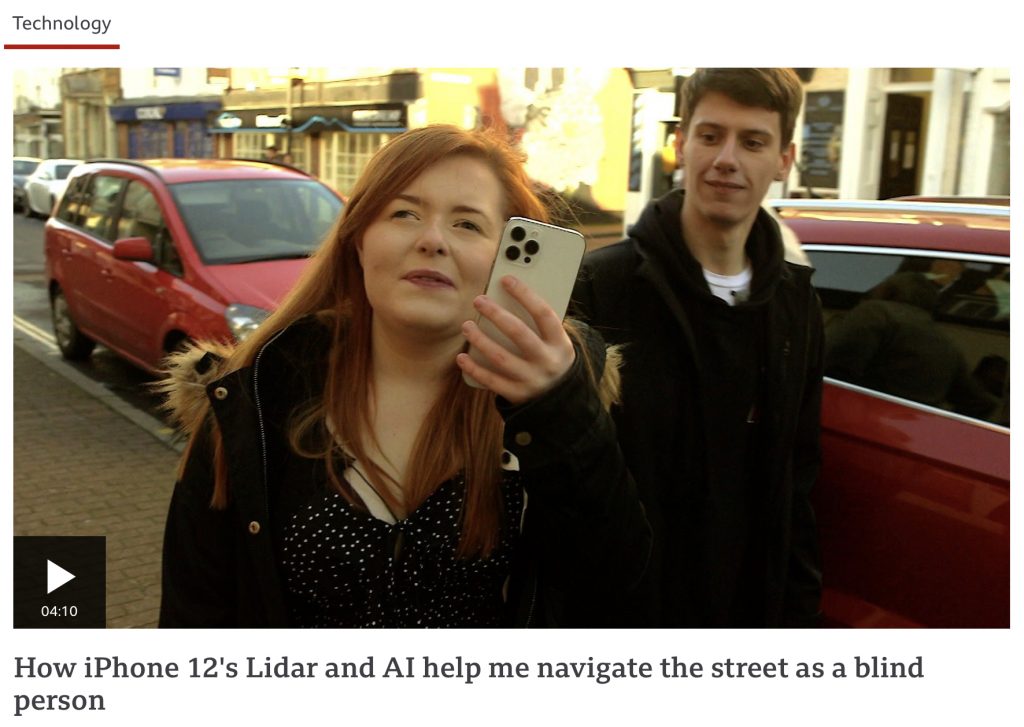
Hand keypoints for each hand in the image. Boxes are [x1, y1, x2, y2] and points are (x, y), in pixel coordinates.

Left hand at [456, 275, 575, 404]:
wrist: (562, 400)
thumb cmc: (552, 360)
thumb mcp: (556, 343)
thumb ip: (538, 325)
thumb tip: (507, 299)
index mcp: (560, 343)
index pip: (543, 314)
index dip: (525, 295)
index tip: (506, 280)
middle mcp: (547, 362)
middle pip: (519, 334)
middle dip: (496, 315)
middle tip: (479, 300)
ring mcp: (532, 380)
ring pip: (501, 358)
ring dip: (480, 340)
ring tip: (467, 325)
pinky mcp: (518, 395)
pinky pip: (492, 381)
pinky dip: (474, 369)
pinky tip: (461, 357)